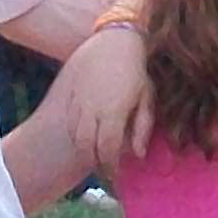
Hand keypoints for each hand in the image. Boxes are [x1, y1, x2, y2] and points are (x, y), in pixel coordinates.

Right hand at [53, 19, 155, 167]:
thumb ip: (142, 128)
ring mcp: (79, 101)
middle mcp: (92, 110)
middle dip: (95, 164)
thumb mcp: (147, 98)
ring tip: (96, 158)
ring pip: (76, 136)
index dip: (111, 167)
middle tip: (104, 173)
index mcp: (113, 113)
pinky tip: (87, 139)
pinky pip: (70, 122)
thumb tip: (138, 155)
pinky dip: (77, 135)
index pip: (108, 150)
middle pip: (87, 147)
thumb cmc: (137, 70)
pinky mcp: (71, 94)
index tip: (115, 177)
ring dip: (85, 151)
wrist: (115, 41)